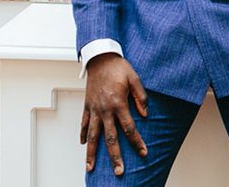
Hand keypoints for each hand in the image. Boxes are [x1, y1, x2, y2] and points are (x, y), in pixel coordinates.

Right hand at [81, 53, 147, 174]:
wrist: (100, 57)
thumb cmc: (118, 67)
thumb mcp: (134, 78)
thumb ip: (141, 96)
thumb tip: (145, 113)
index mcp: (118, 103)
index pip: (129, 128)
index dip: (137, 142)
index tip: (143, 153)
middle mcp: (105, 109)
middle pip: (110, 138)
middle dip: (115, 156)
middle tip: (119, 171)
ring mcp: (94, 109)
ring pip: (92, 135)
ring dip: (92, 153)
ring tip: (90, 167)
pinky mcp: (87, 105)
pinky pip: (83, 123)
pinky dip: (82, 134)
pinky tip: (83, 145)